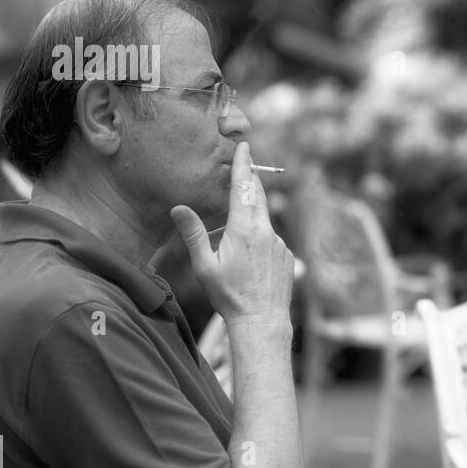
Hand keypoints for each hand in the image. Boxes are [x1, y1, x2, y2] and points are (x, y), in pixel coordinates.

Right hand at [170, 141, 293, 323]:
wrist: (262, 321)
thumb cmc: (229, 296)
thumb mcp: (204, 266)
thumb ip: (193, 234)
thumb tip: (179, 208)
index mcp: (245, 229)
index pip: (243, 187)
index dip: (242, 164)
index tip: (244, 146)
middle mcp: (266, 231)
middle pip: (257, 196)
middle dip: (249, 181)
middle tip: (242, 169)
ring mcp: (280, 243)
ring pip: (263, 220)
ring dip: (249, 217)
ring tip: (231, 236)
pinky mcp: (287, 256)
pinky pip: (271, 239)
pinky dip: (259, 238)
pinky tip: (248, 259)